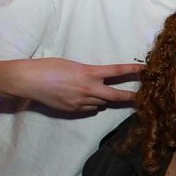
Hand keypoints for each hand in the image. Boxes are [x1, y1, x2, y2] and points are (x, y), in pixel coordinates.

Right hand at [14, 58, 142, 111]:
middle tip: (142, 99)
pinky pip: (89, 108)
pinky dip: (90, 104)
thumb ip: (88, 73)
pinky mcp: (73, 110)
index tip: (146, 70)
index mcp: (88, 72)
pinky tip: (82, 98)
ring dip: (104, 98)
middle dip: (130, 97)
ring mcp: (81, 101)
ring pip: (101, 103)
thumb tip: (97, 80)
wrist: (29, 81)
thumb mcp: (72, 65)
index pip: (116, 71)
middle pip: (115, 96)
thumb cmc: (48, 67)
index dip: (133, 71)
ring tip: (95, 92)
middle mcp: (88, 88)